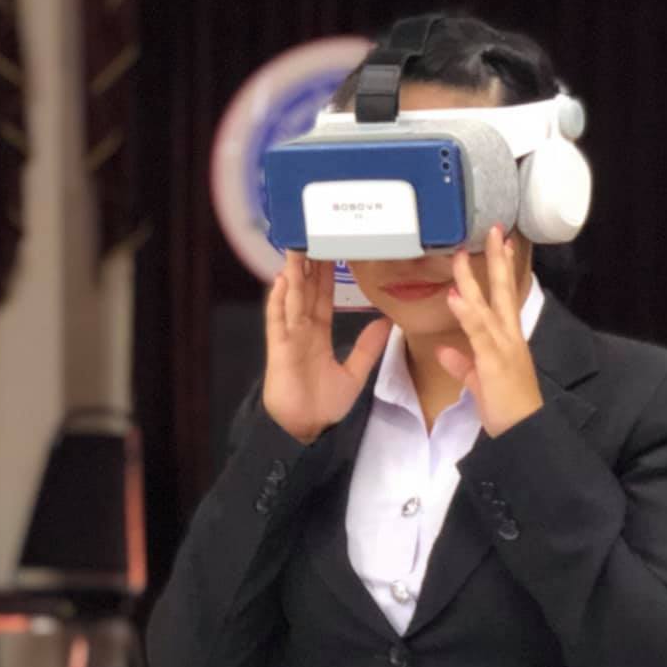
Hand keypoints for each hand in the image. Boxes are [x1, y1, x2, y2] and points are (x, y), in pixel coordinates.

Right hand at [262, 253, 391, 445]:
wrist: (308, 430)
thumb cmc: (326, 404)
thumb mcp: (355, 373)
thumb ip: (368, 347)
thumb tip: (387, 322)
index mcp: (317, 334)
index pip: (322, 297)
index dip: (325, 275)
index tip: (331, 250)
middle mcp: (301, 331)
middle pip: (305, 291)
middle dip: (308, 266)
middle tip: (313, 235)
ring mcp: (289, 338)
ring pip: (292, 300)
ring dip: (293, 275)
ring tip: (296, 248)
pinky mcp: (280, 350)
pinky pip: (279, 321)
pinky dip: (279, 301)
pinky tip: (282, 281)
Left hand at [440, 225, 543, 437]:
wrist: (524, 429)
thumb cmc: (508, 408)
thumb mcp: (480, 382)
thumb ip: (463, 365)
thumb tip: (445, 350)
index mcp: (507, 338)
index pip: (503, 296)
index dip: (502, 270)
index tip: (502, 244)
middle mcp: (509, 336)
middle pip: (501, 291)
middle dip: (497, 260)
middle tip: (494, 230)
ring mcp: (502, 346)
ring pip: (487, 305)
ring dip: (473, 280)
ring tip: (460, 255)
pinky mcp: (494, 360)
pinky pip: (478, 333)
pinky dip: (467, 313)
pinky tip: (455, 296)